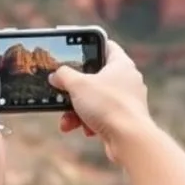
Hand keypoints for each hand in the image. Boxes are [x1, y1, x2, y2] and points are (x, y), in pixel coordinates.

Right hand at [48, 40, 150, 163]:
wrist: (129, 138)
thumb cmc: (108, 105)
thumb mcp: (78, 85)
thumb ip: (64, 76)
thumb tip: (56, 75)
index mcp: (121, 64)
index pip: (106, 46)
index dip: (90, 46)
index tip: (75, 51)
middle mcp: (127, 80)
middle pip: (96, 78)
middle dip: (75, 90)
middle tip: (62, 93)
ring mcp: (127, 100)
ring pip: (96, 100)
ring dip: (78, 111)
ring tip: (67, 121)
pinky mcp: (125, 119)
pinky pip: (102, 116)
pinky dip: (90, 122)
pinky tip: (85, 129)